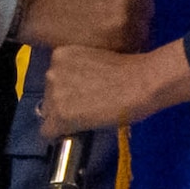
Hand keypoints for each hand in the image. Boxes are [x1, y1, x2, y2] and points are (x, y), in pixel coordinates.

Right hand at [18, 0, 152, 51]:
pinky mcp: (122, 33)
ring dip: (128, 28)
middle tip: (106, 16)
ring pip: (142, 22)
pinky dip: (121, 45)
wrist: (28, 0)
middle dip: (132, 9)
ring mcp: (130, 4)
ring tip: (101, 30)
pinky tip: (101, 40)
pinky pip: (133, 42)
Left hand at [39, 39, 189, 138]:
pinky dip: (62, 134)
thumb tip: (77, 88)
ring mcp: (53, 94)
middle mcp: (51, 71)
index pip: (52, 79)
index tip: (84, 92)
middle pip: (49, 96)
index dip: (68, 89)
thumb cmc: (130, 68)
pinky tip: (80, 130)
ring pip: (49, 114)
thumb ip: (80, 70)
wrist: (140, 83)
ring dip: (65, 116)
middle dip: (64, 101)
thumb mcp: (97, 58)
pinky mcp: (59, 116)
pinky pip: (49, 132)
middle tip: (89, 104)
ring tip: (90, 115)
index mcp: (59, 54)